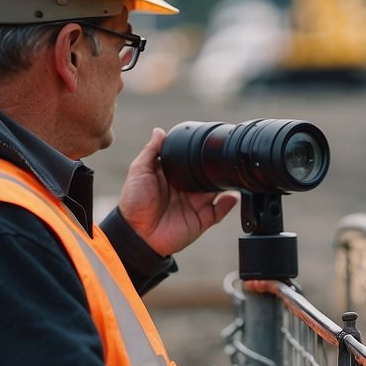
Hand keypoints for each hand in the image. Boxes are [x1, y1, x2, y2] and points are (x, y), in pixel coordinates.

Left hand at [118, 128, 238, 256]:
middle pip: (206, 174)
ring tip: (231, 173)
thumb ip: (150, 151)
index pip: (189, 161)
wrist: (137, 234)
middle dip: (214, 167)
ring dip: (225, 182)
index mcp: (173, 176)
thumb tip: (159, 131)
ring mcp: (195, 204)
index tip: (207, 142)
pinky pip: (220, 210)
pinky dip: (229, 203)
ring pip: (217, 190)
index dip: (197, 153)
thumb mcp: (138, 172)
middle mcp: (186, 189)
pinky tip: (232, 195)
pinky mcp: (202, 220)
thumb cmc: (134, 203)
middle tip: (222, 157)